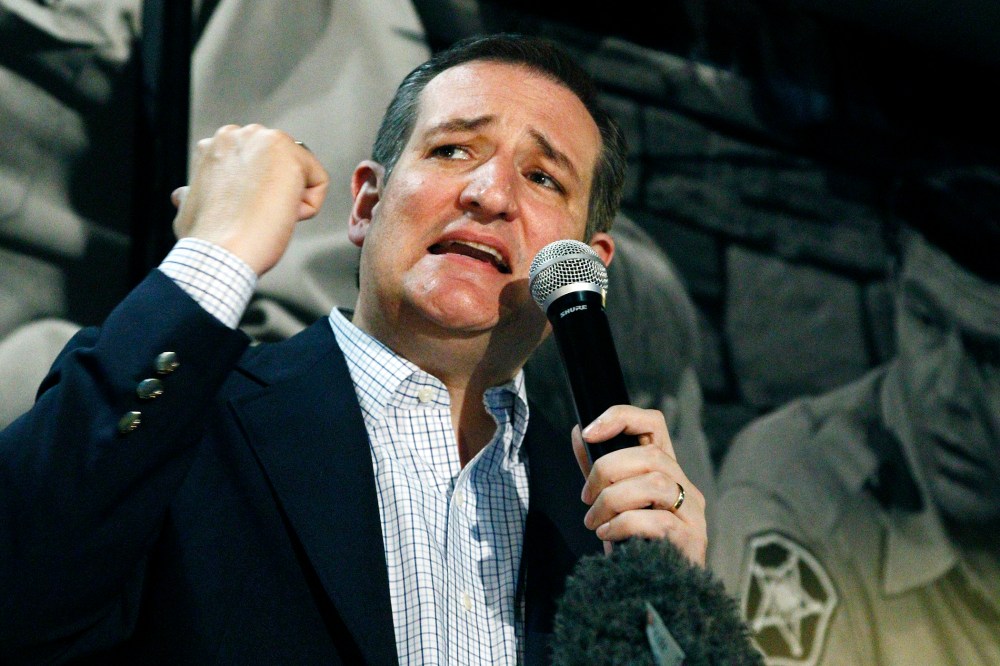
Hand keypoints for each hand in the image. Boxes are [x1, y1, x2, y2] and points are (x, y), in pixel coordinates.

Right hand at [170, 124, 329, 275]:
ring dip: (291, 198)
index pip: (260, 163)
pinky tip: (282, 215)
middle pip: (284, 163)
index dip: (257, 193)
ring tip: (266, 215)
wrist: (219, 254)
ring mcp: (265, 141)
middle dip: (276, 191)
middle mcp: (240, 134)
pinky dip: (309, 207)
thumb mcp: (190, 206)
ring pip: (301, 171)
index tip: (244, 211)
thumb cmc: (207, 238)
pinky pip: (319, 182)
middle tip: (257, 214)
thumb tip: (184, 194)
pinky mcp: (290, 156)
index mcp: (216, 144)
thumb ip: (194, 192)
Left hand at [573, 405, 706, 565]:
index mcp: (667, 472)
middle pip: (650, 455)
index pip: (653, 424)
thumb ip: (598, 470)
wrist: (656, 595)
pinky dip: (624, 525)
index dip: (621, 418)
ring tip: (594, 522)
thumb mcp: (612, 503)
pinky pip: (657, 521)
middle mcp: (686, 487)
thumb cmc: (634, 546)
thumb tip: (579, 432)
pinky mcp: (691, 541)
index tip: (589, 432)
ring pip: (655, 484)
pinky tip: (608, 536)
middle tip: (586, 498)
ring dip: (613, 500)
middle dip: (607, 470)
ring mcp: (693, 514)